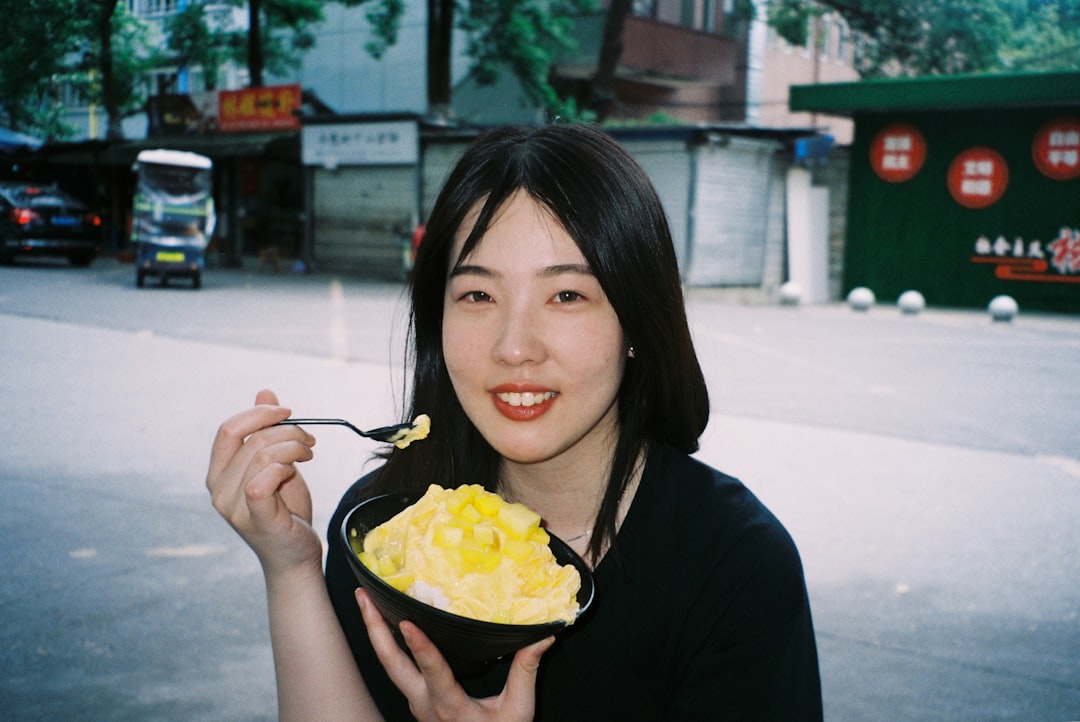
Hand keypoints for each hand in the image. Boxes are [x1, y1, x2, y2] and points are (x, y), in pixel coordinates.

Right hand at [206, 389, 320, 574]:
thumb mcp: (277, 463)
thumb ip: (267, 430)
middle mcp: (218, 490)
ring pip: (263, 454)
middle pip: (251, 438)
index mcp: (218, 473)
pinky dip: (285, 467)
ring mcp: (233, 507)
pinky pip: (263, 480)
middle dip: (287, 430)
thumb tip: (264, 391)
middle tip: (309, 439)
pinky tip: (297, 471)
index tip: (287, 412)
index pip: (228, 429)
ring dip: (294, 446)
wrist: (295, 555)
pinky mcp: (254, 519)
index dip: (259, 413)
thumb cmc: (285, 510)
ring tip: (308, 454)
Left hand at [356, 588, 551, 721]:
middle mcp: (424, 703)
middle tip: (362, 597)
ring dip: (376, 633)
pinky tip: (388, 625)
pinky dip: (388, 645)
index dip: (420, 647)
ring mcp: (416, 702)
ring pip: (389, 666)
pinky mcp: (418, 700)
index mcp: (449, 706)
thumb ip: (526, 672)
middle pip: (390, 665)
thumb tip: (543, 636)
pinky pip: (398, 670)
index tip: (407, 622)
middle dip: (374, 629)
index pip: (432, 672)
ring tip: (366, 602)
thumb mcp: (517, 711)